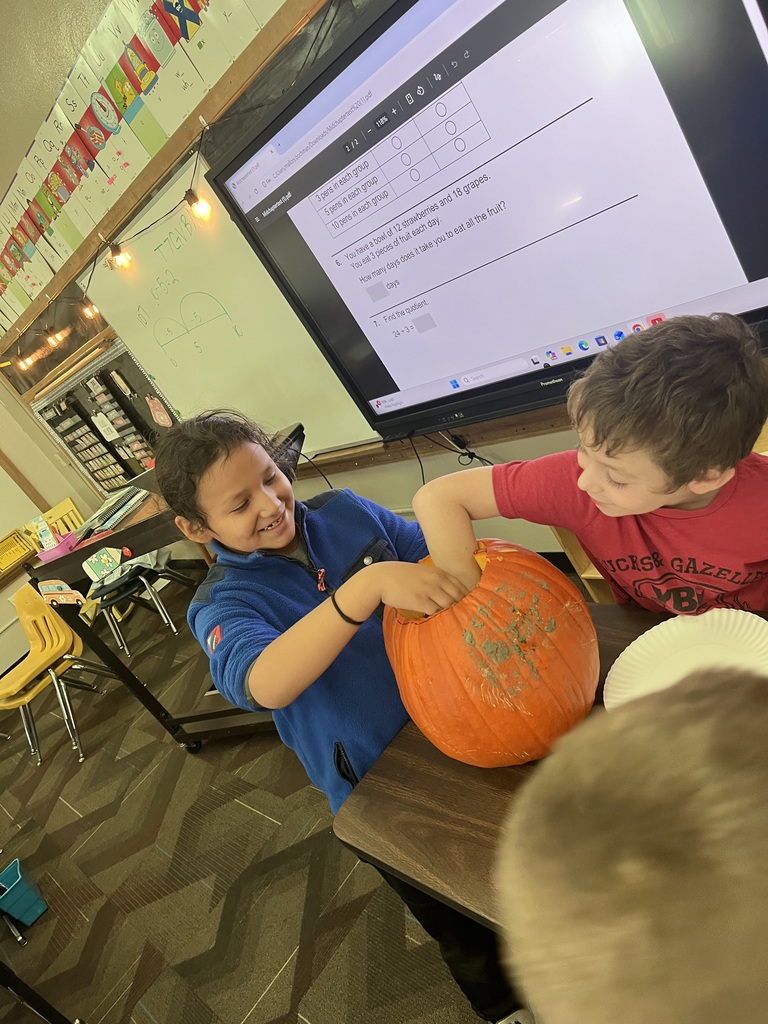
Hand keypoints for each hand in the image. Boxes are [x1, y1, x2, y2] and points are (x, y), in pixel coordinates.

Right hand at [355, 561, 469, 616]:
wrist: (381, 579)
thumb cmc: (400, 576)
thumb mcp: (422, 571)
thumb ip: (436, 579)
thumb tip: (448, 591)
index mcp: (438, 572)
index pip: (460, 585)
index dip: (465, 596)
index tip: (466, 605)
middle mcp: (436, 580)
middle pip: (458, 596)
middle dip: (460, 606)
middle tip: (460, 615)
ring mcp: (429, 591)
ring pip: (449, 605)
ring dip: (449, 612)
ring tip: (448, 618)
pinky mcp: (420, 601)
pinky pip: (436, 612)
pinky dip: (437, 616)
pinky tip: (434, 618)